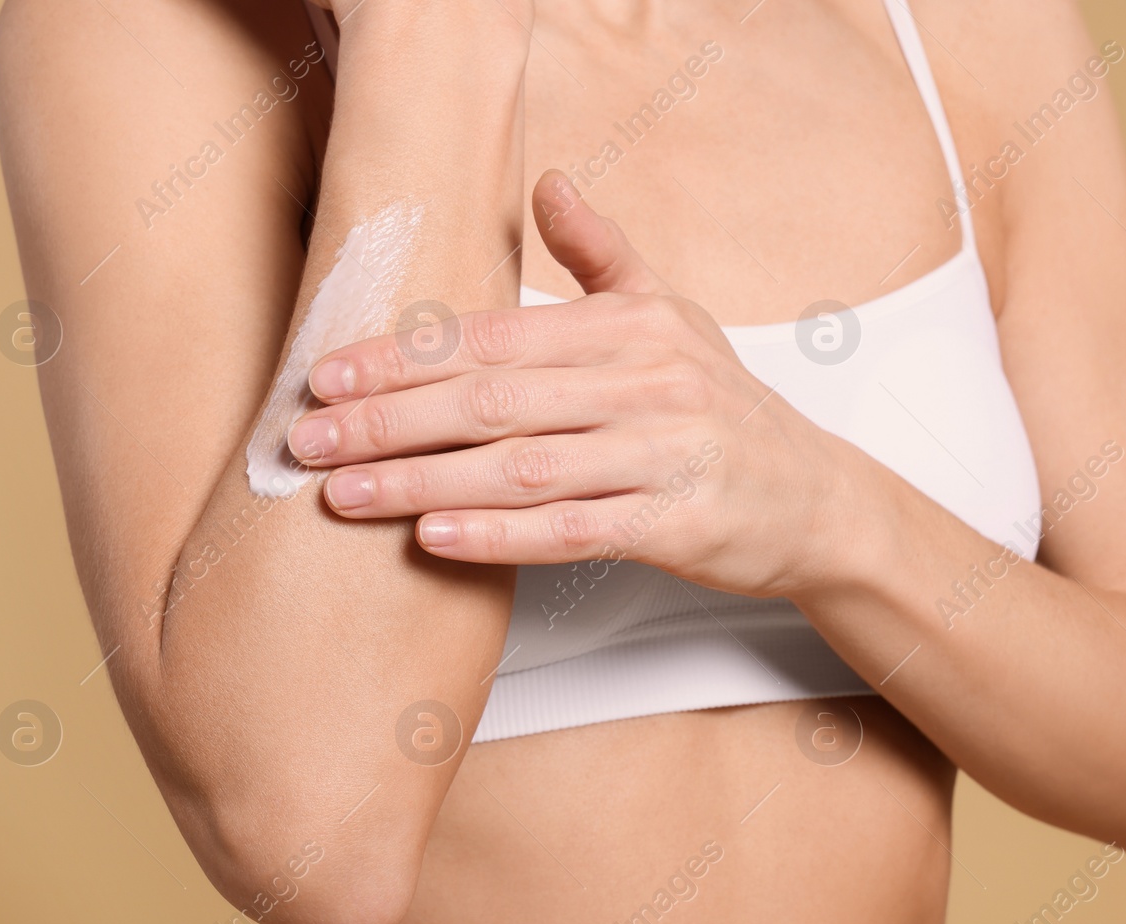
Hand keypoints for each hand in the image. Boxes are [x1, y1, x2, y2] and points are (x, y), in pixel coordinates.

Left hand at [286, 171, 853, 599]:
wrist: (815, 497)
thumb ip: (601, 253)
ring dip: (424, 481)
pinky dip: (499, 535)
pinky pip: (573, 531)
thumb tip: (546, 182)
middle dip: (390, 420)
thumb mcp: (671, 314)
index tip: (329, 373)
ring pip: (523, 467)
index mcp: (630, 327)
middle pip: (494, 400)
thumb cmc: (725, 408)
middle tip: (310, 439)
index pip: (495, 335)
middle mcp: (648, 383)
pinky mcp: (677, 524)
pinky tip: (436, 538)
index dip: (404, 355)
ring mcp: (665, 455)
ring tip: (347, 495)